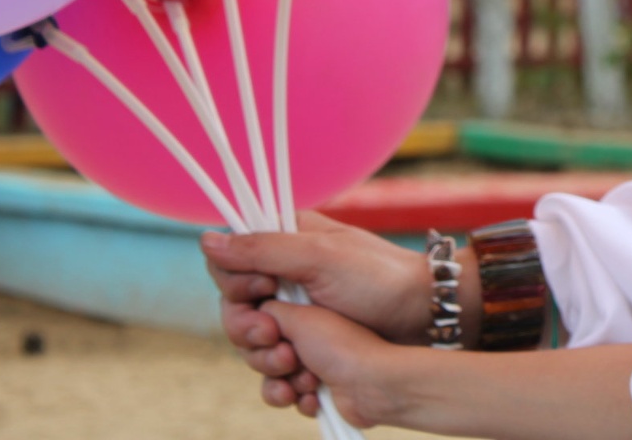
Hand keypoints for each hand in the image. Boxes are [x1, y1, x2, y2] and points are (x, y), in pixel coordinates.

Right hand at [201, 210, 442, 406]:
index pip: (230, 266)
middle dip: (249, 332)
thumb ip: (261, 250)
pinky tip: (304, 392)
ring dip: (267, 363)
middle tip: (273, 338)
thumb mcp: (319, 257)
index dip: (237, 284)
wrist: (425, 320)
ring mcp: (298, 322)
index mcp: (285, 248)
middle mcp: (287, 284)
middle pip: (236, 314)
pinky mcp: (310, 356)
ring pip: (253, 350)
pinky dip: (286, 389)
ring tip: (295, 367)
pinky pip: (278, 378)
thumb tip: (206, 239)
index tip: (264, 290)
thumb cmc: (378, 279)